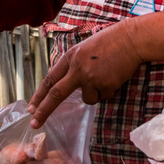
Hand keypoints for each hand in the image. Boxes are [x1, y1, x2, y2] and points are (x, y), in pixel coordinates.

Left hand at [28, 20, 142, 127]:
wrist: (131, 39)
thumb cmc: (111, 41)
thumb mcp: (85, 48)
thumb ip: (75, 64)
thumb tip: (70, 83)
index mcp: (71, 57)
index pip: (50, 79)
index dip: (40, 94)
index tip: (31, 107)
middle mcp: (77, 69)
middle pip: (56, 94)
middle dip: (44, 111)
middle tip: (34, 124)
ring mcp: (91, 78)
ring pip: (87, 99)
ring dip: (95, 93)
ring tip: (106, 75)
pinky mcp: (105, 86)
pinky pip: (103, 97)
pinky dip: (108, 90)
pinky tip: (114, 76)